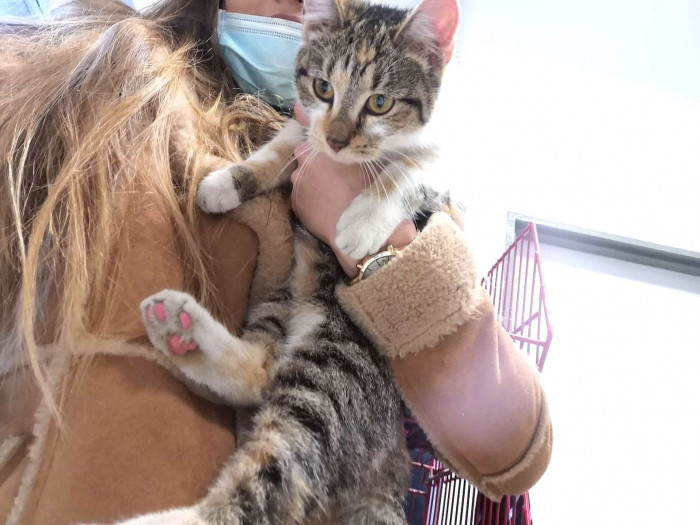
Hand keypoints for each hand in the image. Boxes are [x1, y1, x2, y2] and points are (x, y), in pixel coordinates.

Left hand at [290, 104, 416, 276]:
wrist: (359, 227)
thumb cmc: (365, 189)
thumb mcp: (365, 159)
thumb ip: (346, 139)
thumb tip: (325, 118)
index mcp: (317, 151)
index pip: (310, 138)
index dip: (320, 145)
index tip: (329, 153)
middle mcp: (301, 166)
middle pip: (304, 160)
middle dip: (315, 165)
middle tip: (334, 176)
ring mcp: (297, 186)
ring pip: (302, 179)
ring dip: (312, 183)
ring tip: (331, 193)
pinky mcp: (296, 205)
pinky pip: (301, 197)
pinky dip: (310, 199)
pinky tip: (325, 205)